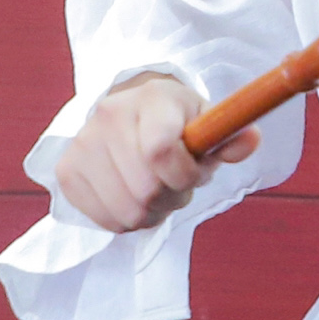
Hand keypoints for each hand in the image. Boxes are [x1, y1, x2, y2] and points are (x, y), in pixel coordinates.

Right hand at [49, 73, 253, 234]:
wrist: (131, 112)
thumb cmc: (178, 121)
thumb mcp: (209, 121)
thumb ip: (230, 136)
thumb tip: (250, 141)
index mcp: (151, 98)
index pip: (161, 151)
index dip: (184, 175)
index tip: (192, 172)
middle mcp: (108, 116)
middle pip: (147, 190)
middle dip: (171, 196)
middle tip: (175, 183)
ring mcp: (82, 145)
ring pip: (128, 212)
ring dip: (151, 212)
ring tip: (155, 189)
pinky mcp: (67, 172)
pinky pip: (106, 220)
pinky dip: (126, 219)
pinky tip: (132, 196)